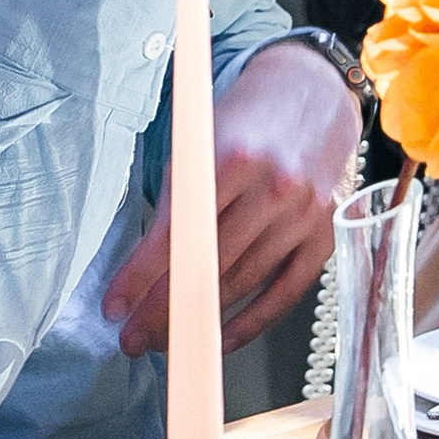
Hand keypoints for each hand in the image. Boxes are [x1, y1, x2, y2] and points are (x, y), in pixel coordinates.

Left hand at [103, 41, 356, 354]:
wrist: (309, 97)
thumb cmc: (243, 124)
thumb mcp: (199, 143)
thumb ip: (178, 199)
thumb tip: (142, 270)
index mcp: (234, 158)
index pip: (178, 232)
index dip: (141, 275)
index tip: (114, 306)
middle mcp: (274, 188)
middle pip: (209, 266)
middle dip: (162, 310)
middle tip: (131, 338)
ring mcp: (304, 215)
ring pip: (243, 284)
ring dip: (199, 322)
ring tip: (164, 341)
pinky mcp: (324, 236)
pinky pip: (284, 294)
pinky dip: (250, 323)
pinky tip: (217, 339)